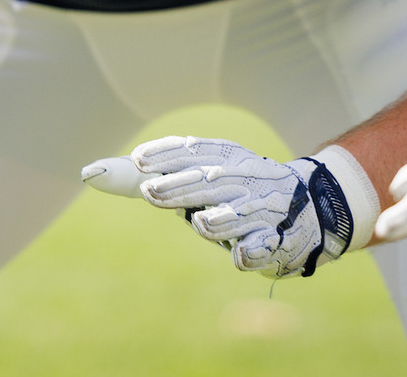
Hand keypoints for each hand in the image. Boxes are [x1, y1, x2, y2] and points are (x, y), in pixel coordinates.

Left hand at [125, 136, 376, 278]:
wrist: (312, 208)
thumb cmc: (239, 192)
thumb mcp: (205, 175)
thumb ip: (157, 175)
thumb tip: (94, 174)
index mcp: (226, 157)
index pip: (194, 150)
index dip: (167, 154)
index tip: (138, 160)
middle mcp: (246, 179)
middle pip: (210, 181)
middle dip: (181, 186)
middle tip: (150, 192)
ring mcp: (265, 210)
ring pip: (238, 215)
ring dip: (219, 220)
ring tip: (202, 223)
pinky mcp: (280, 241)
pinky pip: (264, 247)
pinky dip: (252, 251)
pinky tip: (240, 255)